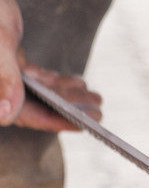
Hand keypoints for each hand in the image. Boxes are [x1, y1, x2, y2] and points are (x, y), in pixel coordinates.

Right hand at [0, 0, 101, 130]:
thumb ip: (4, 78)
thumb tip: (6, 115)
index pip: (23, 114)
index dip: (53, 122)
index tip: (81, 125)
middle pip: (35, 106)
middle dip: (69, 109)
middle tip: (99, 114)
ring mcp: (2, 74)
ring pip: (39, 92)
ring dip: (67, 95)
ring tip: (95, 98)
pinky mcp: (9, 61)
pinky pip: (35, 77)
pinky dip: (56, 80)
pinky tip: (79, 82)